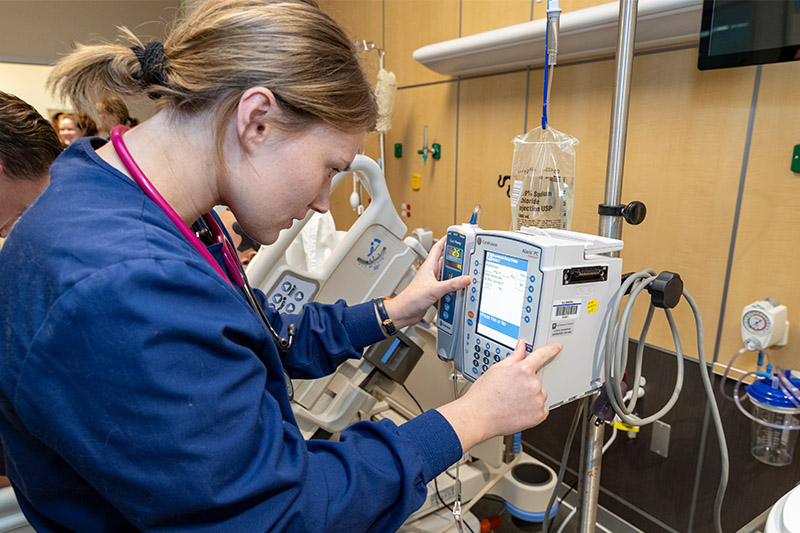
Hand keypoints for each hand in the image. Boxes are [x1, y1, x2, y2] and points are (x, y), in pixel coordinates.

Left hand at [383, 237, 469, 328]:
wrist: (404, 312)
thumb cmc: (411, 298)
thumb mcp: (434, 289)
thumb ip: (451, 284)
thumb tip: (465, 279)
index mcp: (429, 267)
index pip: (438, 248)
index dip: (446, 241)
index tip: (455, 236)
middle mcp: (431, 273)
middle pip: (446, 262)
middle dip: (456, 260)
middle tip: (467, 258)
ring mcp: (432, 283)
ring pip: (447, 275)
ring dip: (455, 275)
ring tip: (465, 274)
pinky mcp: (434, 292)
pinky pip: (446, 287)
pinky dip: (453, 288)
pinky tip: (458, 290)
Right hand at [437, 341, 561, 450]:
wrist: (478, 416)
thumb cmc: (483, 395)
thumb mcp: (496, 369)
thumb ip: (514, 357)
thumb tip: (521, 347)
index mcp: (523, 370)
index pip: (541, 355)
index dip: (551, 349)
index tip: (557, 347)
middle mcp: (533, 384)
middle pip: (537, 379)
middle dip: (527, 382)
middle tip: (511, 390)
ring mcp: (537, 400)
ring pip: (539, 394)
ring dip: (531, 396)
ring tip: (513, 401)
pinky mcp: (539, 415)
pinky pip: (542, 409)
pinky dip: (533, 409)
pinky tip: (518, 410)